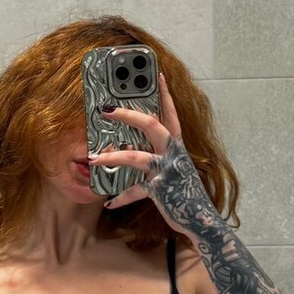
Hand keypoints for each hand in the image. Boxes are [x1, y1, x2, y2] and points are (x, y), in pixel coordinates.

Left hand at [88, 72, 215, 234]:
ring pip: (135, 156)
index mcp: (177, 146)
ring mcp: (167, 171)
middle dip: (128, 115)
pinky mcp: (160, 190)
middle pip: (152, 125)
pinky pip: (135, 191)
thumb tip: (132, 146)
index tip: (157, 75)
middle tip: (107, 109)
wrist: (200, 218)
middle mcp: (173, 154)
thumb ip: (159, 155)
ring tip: (92, 157)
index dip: (165, 94)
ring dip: (112, 156)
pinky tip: (108, 202)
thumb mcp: (174, 169)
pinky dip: (121, 198)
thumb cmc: (185, 193)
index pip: (171, 114)